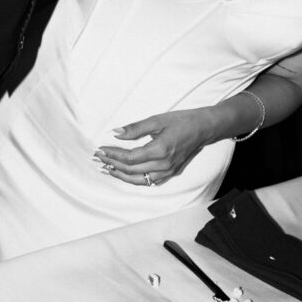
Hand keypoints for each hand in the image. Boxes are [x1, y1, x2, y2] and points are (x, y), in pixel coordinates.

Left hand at [94, 108, 219, 186]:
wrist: (203, 128)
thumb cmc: (182, 121)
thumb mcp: (157, 120)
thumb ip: (136, 128)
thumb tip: (116, 133)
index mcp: (160, 150)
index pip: (130, 158)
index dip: (112, 155)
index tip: (100, 149)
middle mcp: (164, 165)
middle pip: (131, 170)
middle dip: (112, 164)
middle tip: (98, 158)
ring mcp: (168, 172)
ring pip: (139, 180)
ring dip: (121, 175)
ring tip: (107, 169)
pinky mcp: (170, 173)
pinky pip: (149, 182)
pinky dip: (134, 179)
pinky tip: (125, 174)